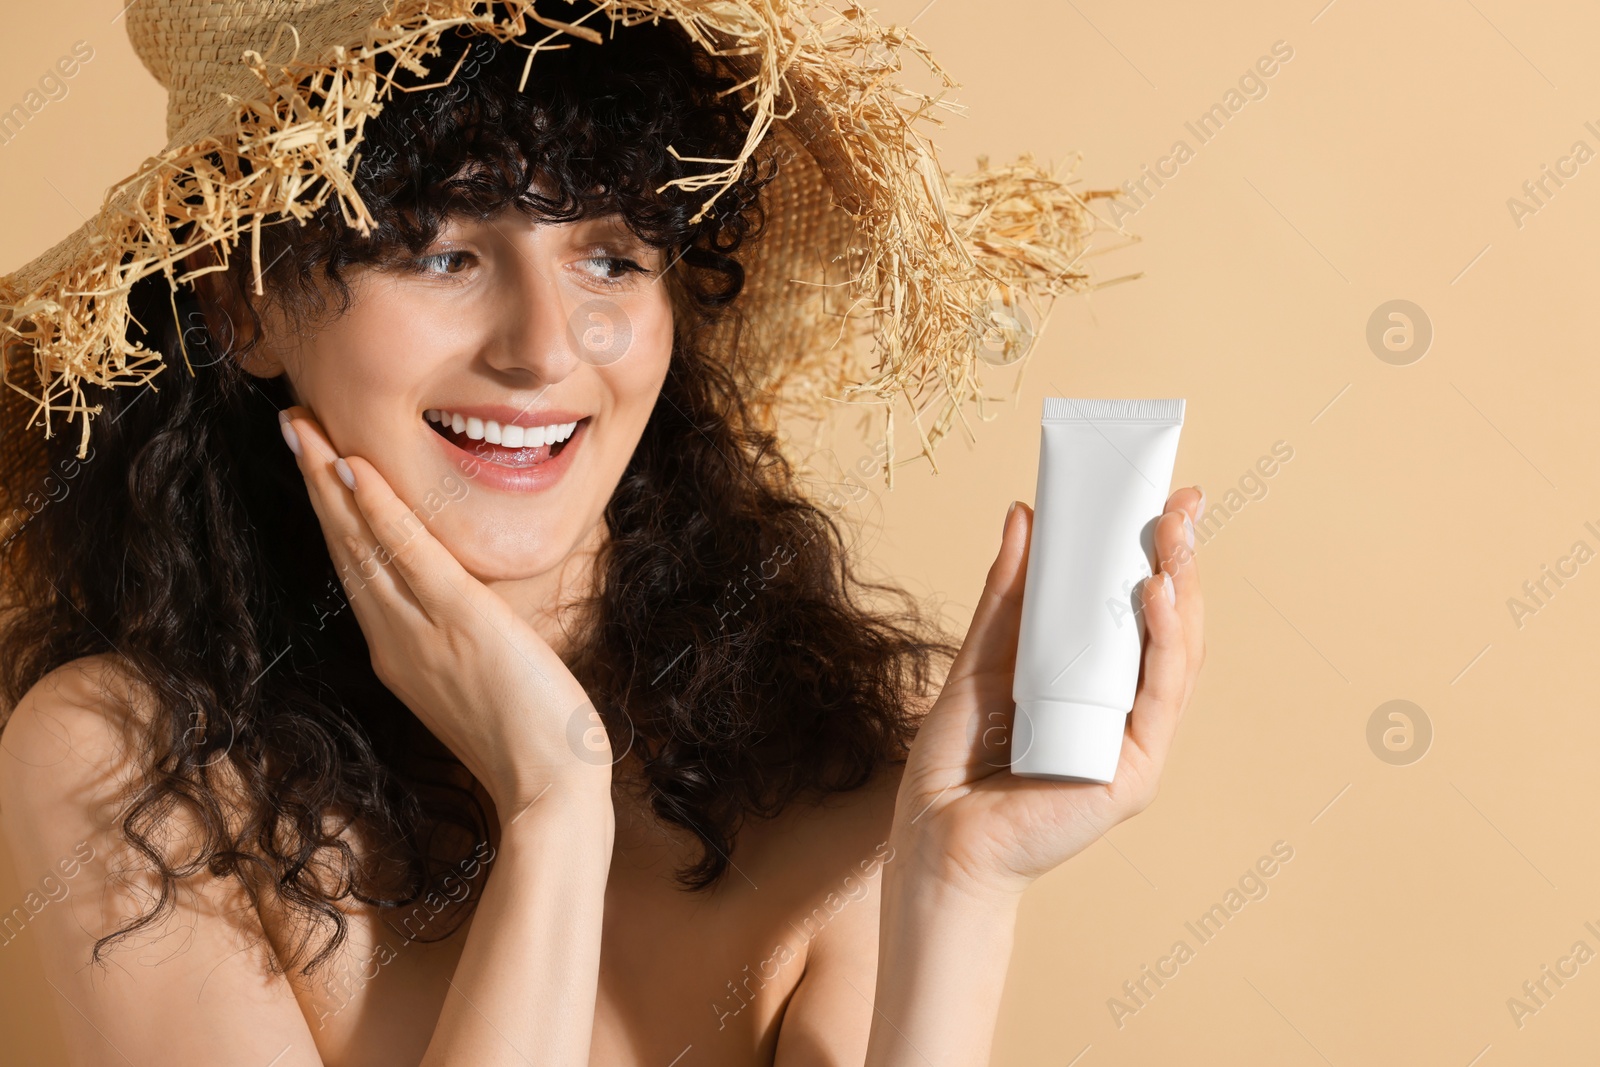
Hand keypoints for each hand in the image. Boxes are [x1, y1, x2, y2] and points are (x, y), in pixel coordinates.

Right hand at [279, 406, 610, 816]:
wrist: (549, 791)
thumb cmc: (530, 745)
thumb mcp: (481, 684)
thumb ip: (459, 645)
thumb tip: (463, 611)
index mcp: (400, 655)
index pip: (359, 571)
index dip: (334, 516)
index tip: (318, 465)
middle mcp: (397, 642)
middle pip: (346, 549)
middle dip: (317, 483)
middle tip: (292, 424)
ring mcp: (421, 633)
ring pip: (363, 545)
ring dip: (332, 481)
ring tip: (304, 428)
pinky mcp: (460, 623)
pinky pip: (410, 558)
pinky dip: (380, 513)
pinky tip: (355, 470)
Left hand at [890, 489, 1205, 902]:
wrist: (935, 836)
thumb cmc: (957, 759)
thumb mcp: (981, 656)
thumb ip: (1007, 594)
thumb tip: (1024, 515)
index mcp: (1096, 685)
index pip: (1140, 612)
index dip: (1158, 556)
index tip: (1166, 500)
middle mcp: (1123, 711)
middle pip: (1170, 627)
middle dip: (1180, 560)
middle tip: (1182, 503)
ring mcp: (1134, 743)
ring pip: (1178, 657)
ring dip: (1181, 590)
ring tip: (1173, 535)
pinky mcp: (1131, 772)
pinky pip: (1157, 698)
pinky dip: (1163, 644)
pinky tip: (1155, 595)